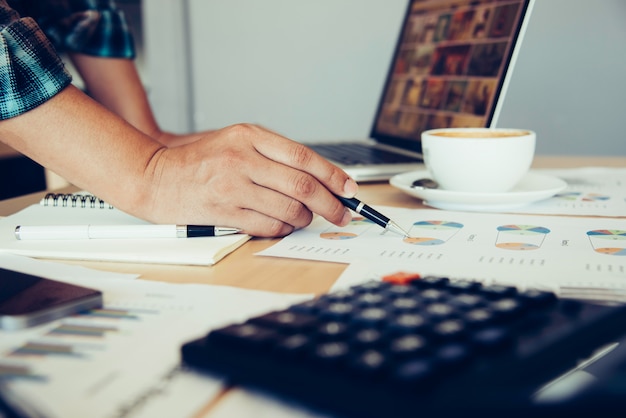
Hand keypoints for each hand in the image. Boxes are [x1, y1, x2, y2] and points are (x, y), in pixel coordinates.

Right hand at [141, 124, 357, 236]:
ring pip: (289, 210)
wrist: (154, 177)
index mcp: (249, 136)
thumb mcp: (235, 141)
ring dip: (306, 219)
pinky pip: (269, 227)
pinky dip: (284, 229)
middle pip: (303, 186)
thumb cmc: (198, 161)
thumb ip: (273, 153)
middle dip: (331, 204)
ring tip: (306, 219)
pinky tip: (283, 225)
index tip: (349, 189)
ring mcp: (233, 187)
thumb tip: (318, 176)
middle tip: (341, 214)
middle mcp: (243, 159)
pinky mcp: (224, 213)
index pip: (304, 157)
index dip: (333, 176)